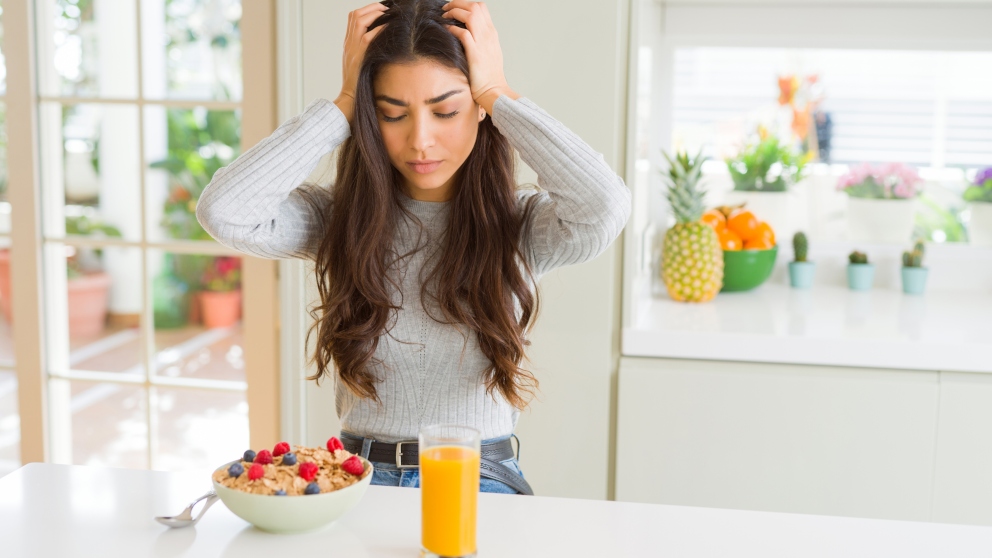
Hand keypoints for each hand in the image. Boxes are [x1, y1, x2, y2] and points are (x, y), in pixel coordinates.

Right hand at [335, 2, 388, 124]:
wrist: (350, 98)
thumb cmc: (359, 84)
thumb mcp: (360, 64)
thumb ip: (366, 52)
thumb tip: (382, 45)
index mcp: (348, 44)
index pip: (353, 18)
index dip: (366, 10)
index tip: (379, 10)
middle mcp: (348, 43)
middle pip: (355, 15)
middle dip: (372, 8)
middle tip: (386, 8)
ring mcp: (352, 48)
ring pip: (359, 20)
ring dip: (375, 14)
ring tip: (387, 14)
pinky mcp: (359, 56)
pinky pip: (368, 36)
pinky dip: (379, 28)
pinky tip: (389, 27)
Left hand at [442, 0, 517, 114]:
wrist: (494, 90)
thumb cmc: (488, 76)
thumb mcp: (488, 52)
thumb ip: (480, 40)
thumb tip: (465, 32)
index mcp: (491, 33)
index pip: (481, 7)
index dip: (466, 4)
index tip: (454, 8)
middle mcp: (488, 34)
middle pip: (475, 6)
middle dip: (458, 3)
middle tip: (446, 9)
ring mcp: (483, 43)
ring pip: (470, 15)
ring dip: (455, 12)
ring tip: (445, 16)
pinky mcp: (475, 53)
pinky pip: (463, 33)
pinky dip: (453, 28)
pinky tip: (446, 29)